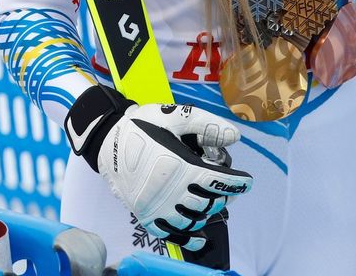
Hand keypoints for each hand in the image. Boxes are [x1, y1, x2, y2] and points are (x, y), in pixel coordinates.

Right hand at [64, 85, 252, 250]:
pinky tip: (199, 238)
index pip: (217, 181)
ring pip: (192, 220)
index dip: (237, 183)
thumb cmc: (143, 124)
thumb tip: (236, 136)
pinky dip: (188, 239)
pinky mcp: (145, 215)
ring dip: (208, 212)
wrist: (107, 139)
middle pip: (207, 202)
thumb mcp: (176, 116)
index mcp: (178, 165)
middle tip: (227, 186)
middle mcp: (169, 191)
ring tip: (214, 201)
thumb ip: (207, 125)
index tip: (247, 182)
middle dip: (223, 195)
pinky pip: (170, 235)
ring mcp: (156, 207)